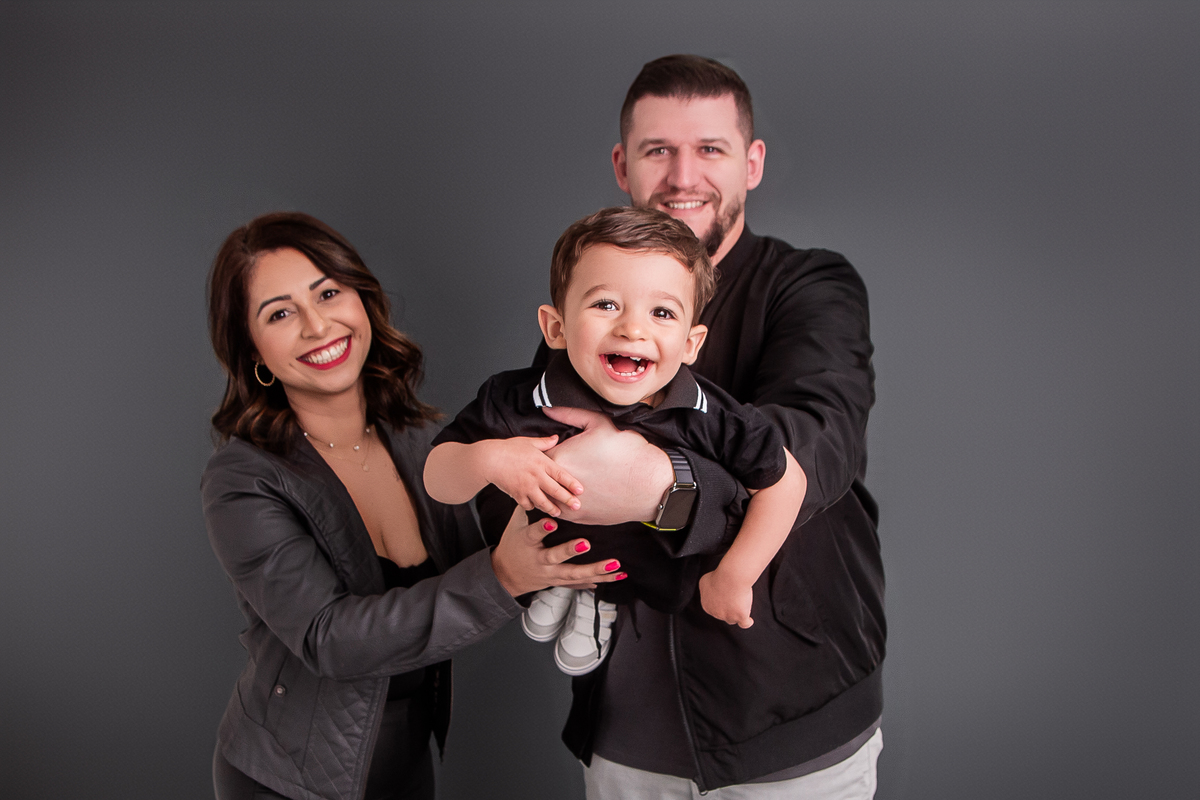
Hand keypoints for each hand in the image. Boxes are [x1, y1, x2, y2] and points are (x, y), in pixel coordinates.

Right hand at [480, 435, 582, 516]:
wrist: (488, 459)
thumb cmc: (508, 448)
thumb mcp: (528, 442)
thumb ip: (544, 442)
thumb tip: (557, 437)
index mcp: (541, 462)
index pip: (561, 474)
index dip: (572, 483)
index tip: (581, 490)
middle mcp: (536, 476)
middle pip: (555, 491)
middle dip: (567, 500)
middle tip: (577, 507)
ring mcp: (526, 487)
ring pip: (543, 502)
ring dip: (552, 509)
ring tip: (558, 513)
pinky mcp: (517, 495)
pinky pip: (528, 505)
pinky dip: (532, 507)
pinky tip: (536, 507)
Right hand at [491, 507, 627, 596]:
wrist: (508, 575)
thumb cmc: (514, 543)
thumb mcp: (516, 525)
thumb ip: (528, 507)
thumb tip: (538, 483)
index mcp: (528, 544)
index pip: (533, 535)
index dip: (542, 529)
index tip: (552, 521)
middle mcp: (540, 561)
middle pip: (555, 557)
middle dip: (570, 550)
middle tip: (586, 543)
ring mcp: (551, 574)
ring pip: (574, 573)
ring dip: (596, 569)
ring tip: (615, 563)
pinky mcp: (561, 581)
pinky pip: (582, 582)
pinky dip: (600, 580)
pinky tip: (618, 575)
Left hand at [541, 406, 672, 524]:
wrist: (648, 482)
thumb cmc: (626, 451)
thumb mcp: (598, 424)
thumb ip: (569, 414)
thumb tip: (547, 410)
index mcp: (559, 458)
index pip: (537, 455)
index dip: (542, 452)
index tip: (551, 450)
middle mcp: (558, 484)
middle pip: (539, 477)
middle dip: (544, 471)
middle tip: (555, 466)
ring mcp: (566, 503)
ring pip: (547, 496)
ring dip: (551, 489)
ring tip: (562, 482)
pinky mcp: (577, 517)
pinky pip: (560, 510)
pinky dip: (563, 503)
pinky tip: (573, 494)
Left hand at [698, 568, 753, 627]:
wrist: (730, 578)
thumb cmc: (718, 577)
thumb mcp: (705, 581)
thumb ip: (705, 589)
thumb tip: (709, 591)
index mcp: (707, 606)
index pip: (713, 608)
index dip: (720, 602)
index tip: (725, 595)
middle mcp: (716, 614)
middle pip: (723, 615)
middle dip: (727, 608)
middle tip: (733, 596)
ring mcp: (729, 617)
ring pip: (732, 619)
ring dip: (736, 615)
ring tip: (741, 607)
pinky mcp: (740, 616)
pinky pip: (744, 624)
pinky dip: (747, 622)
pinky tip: (749, 620)